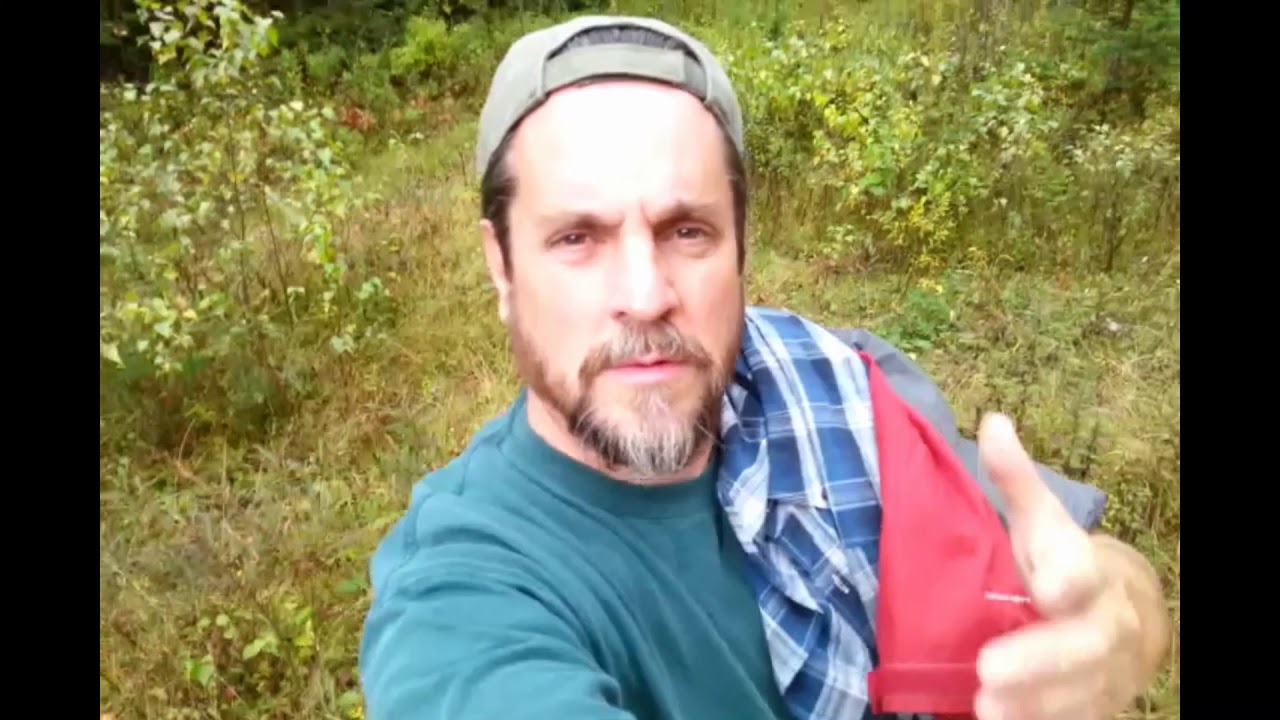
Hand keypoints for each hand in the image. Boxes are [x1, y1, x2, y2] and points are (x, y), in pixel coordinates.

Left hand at [972, 413, 1144, 719]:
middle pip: (1083, 646)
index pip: (1083, 572)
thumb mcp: (1040, 522)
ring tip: (985, 708)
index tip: (1048, 587)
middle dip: (1040, 661)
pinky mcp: (1091, 708)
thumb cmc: (1062, 564)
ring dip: (1035, 705)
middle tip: (988, 672)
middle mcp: (1101, 625)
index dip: (1069, 578)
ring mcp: (1102, 674)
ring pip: (1079, 694)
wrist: (1121, 619)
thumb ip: (1017, 481)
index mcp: (1086, 572)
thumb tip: (994, 422)